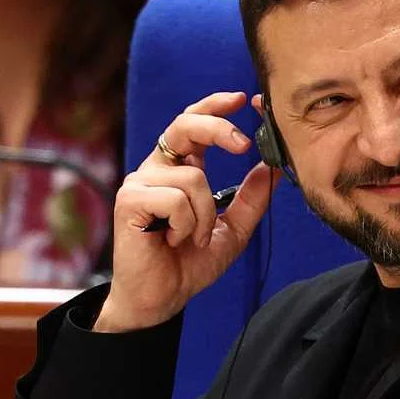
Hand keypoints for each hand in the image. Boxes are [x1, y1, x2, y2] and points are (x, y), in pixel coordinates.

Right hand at [94, 92, 277, 332]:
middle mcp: (157, 169)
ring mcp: (140, 183)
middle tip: (243, 145)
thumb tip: (269, 167)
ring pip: (192, 176)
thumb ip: (250, 198)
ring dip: (206, 214)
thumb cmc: (188, 264)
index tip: (242, 100)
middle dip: (217, 128)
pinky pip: (176, 198)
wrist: (161, 299)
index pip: (193, 123)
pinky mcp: (130, 201)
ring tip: (192, 238)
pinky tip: (174, 240)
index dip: (215, 106)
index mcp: (178, 169)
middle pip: (184, 125)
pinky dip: (187, 224)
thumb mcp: (233, 229)